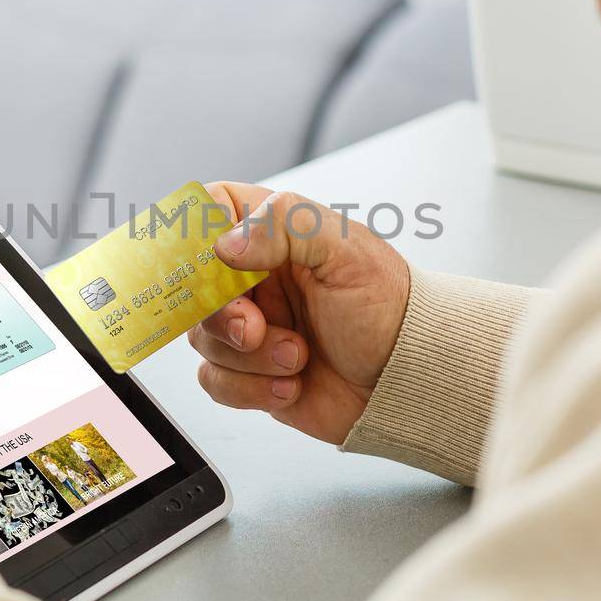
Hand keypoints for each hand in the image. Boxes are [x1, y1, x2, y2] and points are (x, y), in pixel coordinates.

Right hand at [189, 183, 409, 443]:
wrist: (408, 381)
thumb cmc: (390, 309)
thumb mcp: (346, 251)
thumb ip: (285, 227)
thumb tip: (224, 242)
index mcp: (275, 235)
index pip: (210, 211)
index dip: (193, 235)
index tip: (204, 264)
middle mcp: (255, 277)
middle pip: (192, 285)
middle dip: (221, 316)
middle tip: (253, 328)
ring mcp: (250, 326)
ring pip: (202, 339)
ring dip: (250, 357)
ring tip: (299, 356)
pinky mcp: (251, 372)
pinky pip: (215, 381)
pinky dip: (251, 389)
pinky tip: (293, 384)